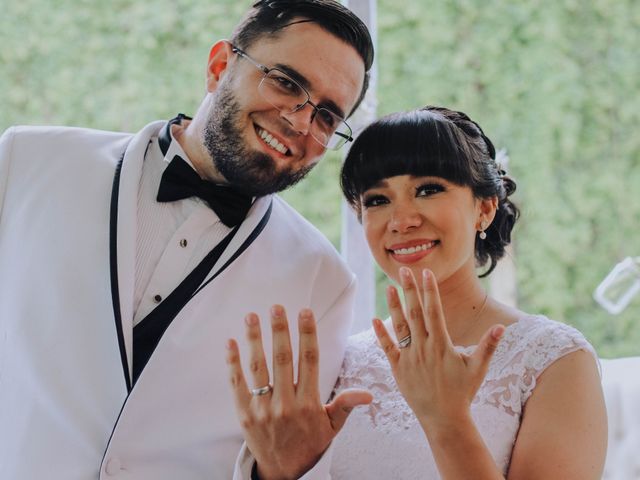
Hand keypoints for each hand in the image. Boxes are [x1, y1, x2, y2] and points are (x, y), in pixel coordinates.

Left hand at [226, 305, 371, 479]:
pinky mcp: (245, 414)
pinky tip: (231, 342)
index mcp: (309, 403)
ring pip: (259, 368)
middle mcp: (286, 404)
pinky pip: (238, 384)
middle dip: (280, 331)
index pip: (310, 361)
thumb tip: (368, 394)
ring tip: (252, 316)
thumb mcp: (332, 427)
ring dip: (255, 339)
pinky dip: (233, 362)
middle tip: (277, 307)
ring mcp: (263, 409)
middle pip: (282, 359)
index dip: (307, 334)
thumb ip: (346, 405)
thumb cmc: (310, 444)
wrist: (284, 472)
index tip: (305, 312)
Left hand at [373, 268, 503, 428]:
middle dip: (409, 289)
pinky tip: (374, 319)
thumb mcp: (478, 368)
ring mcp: (409, 357)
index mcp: (442, 344)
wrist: (444, 419)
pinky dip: (380, 334)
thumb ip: (488, 346)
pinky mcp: (398, 369)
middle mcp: (424, 347)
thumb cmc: (463, 392)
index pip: (434, 310)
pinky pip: (388, 348)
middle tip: (404, 270)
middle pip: (415, 312)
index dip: (430, 290)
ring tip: (389, 287)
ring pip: (399, 326)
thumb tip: (502, 327)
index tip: (426, 273)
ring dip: (393, 306)